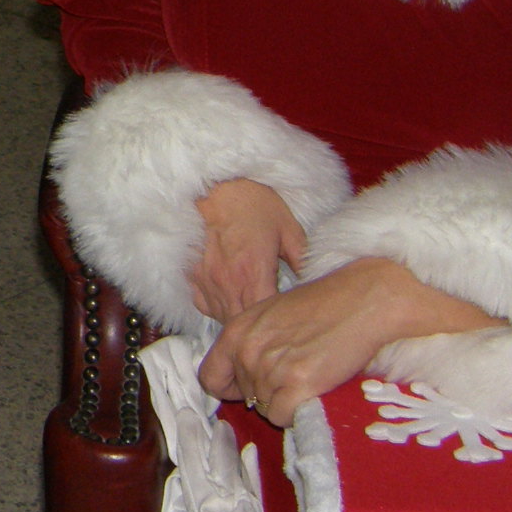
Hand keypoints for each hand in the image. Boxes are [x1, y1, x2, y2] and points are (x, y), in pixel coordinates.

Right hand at [190, 177, 305, 322]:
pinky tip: (233, 296)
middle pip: (244, 326)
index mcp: (253, 274)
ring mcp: (207, 282)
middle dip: (260, 327)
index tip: (292, 319)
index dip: (281, 325)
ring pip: (225, 319)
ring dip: (241, 319)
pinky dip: (221, 307)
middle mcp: (227, 283)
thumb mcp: (289, 229)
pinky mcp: (192, 277)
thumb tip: (319, 288)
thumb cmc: (252, 203)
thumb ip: (304, 264)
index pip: (267, 319)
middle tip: (276, 321)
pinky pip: (207, 306)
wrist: (213, 184)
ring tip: (256, 310)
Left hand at [198, 257, 502, 426]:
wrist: (363, 300)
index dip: (229, 389)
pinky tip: (313, 395)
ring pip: (266, 408)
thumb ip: (252, 344)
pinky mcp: (298, 383)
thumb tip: (243, 379)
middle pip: (245, 396)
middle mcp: (248, 349)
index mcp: (237, 330)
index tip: (246, 391)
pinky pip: (283, 416)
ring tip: (310, 378)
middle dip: (267, 392)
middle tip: (296, 376)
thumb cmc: (324, 306)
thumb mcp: (272, 316)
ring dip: (287, 401)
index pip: (209, 377)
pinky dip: (297, 414)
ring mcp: (271, 367)